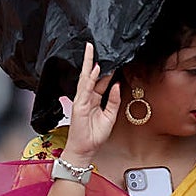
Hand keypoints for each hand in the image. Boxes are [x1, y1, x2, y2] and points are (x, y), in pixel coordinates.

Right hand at [61, 42, 117, 164]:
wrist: (85, 149)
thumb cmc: (95, 136)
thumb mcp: (110, 116)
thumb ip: (114, 101)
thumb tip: (116, 85)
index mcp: (95, 100)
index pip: (100, 81)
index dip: (105, 70)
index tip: (111, 58)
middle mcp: (88, 98)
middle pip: (90, 75)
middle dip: (91, 60)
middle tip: (93, 45)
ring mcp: (82, 101)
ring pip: (85, 78)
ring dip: (88, 64)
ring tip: (91, 50)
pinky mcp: (79, 105)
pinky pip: (85, 89)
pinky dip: (89, 79)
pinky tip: (93, 69)